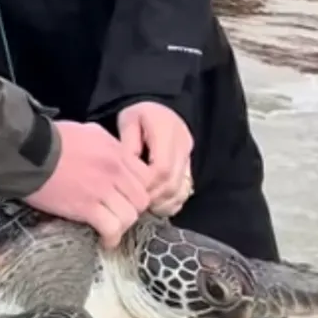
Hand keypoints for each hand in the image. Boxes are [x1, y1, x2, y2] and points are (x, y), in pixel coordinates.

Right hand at [23, 121, 153, 247]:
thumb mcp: (88, 131)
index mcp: (116, 151)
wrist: (27, 152)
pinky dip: (110, 238)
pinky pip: (111, 228)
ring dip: (122, 226)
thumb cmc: (51, 139)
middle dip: (132, 210)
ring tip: (111, 230)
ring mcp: (102, 190)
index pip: (146, 177)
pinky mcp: (86, 208)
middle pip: (141, 199)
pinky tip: (104, 241)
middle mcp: (115, 170)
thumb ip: (107, 144)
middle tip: (119, 215)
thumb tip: (114, 154)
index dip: (138, 190)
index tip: (127, 198)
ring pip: (129, 216)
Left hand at [117, 101, 193, 216]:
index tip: (131, 190)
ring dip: (162, 202)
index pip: (162, 168)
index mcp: (166, 129)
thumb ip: (128, 145)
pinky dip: (171, 202)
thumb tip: (129, 171)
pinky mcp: (190, 165)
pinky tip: (156, 205)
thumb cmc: (137, 116)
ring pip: (181, 189)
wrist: (157, 111)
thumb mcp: (127, 121)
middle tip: (135, 204)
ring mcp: (189, 156)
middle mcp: (183, 143)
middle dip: (153, 197)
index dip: (147, 184)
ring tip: (145, 207)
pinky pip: (185, 190)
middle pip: (172, 182)